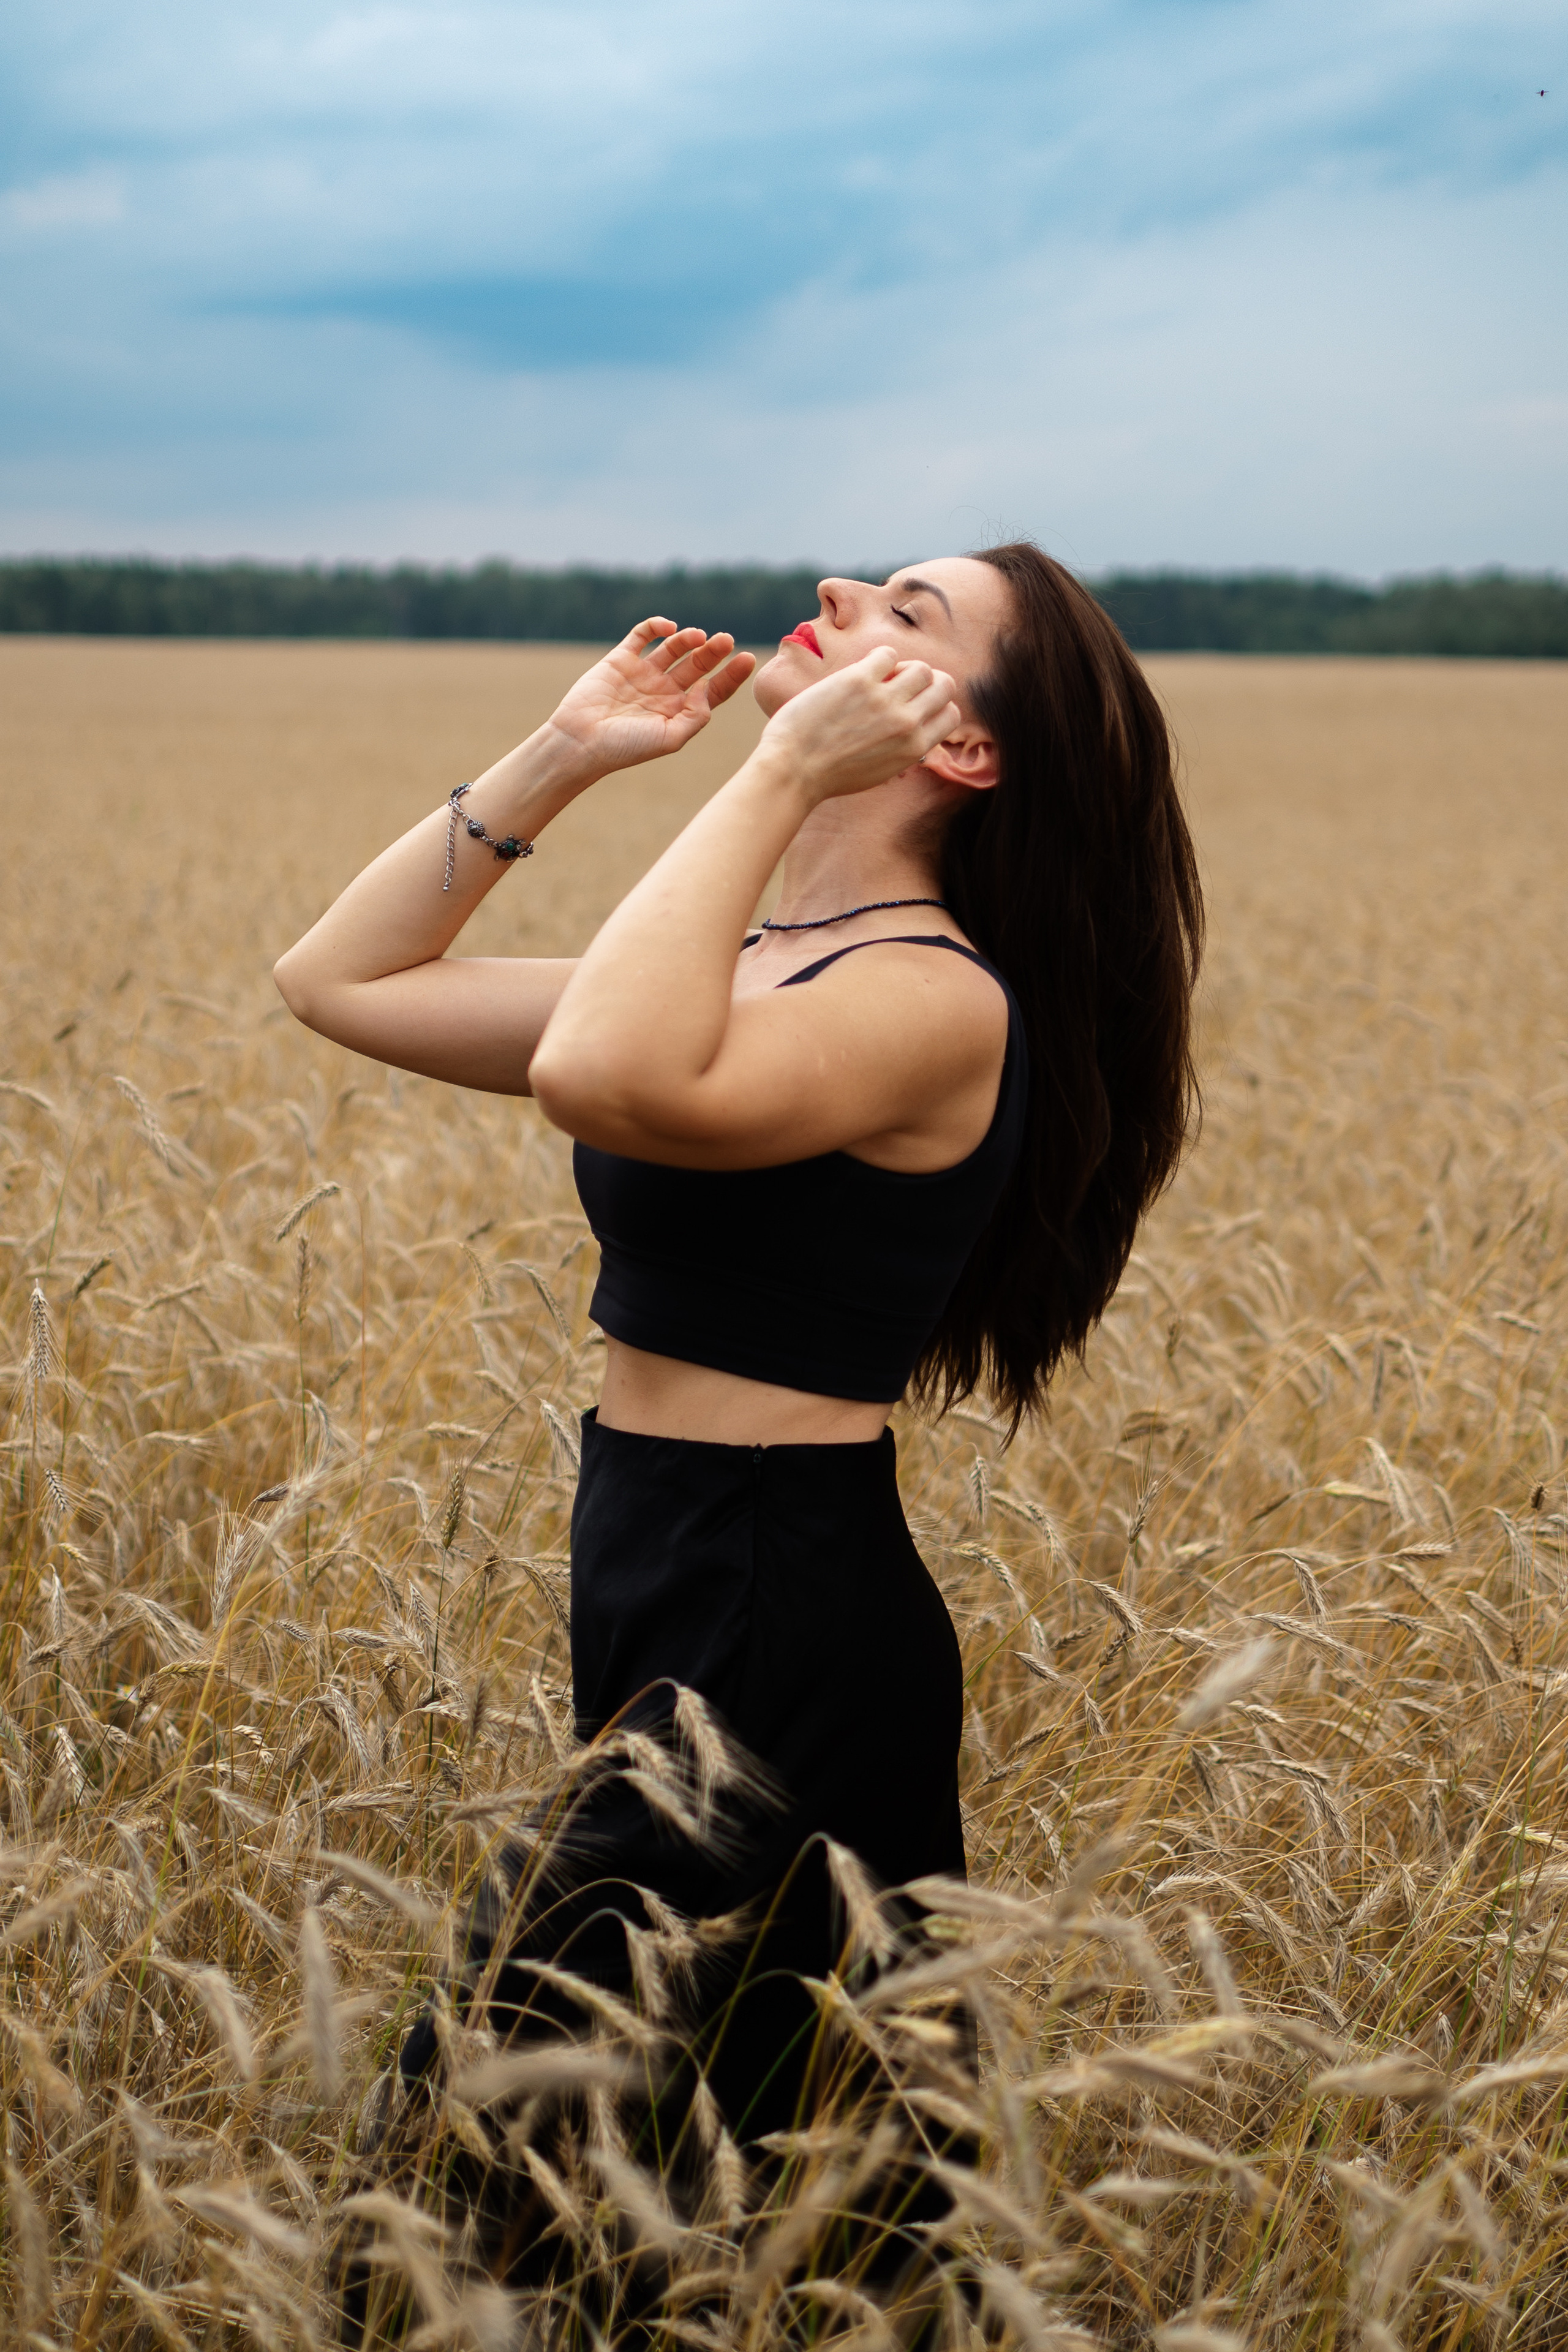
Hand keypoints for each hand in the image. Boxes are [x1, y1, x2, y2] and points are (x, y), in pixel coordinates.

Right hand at [544, 618, 755, 775]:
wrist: (581, 741)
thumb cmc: (625, 748)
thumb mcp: (670, 739)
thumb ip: (696, 716)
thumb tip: (707, 686)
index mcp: (679, 711)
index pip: (714, 689)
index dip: (732, 674)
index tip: (747, 659)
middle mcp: (664, 691)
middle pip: (698, 665)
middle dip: (714, 652)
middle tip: (726, 640)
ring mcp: (643, 673)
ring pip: (673, 648)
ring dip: (689, 639)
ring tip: (698, 636)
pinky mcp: (621, 659)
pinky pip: (642, 635)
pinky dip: (657, 626)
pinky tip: (670, 628)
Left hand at [757, 647, 960, 802]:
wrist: (793, 770)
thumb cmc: (831, 774)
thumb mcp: (881, 770)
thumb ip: (904, 748)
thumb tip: (917, 724)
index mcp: (915, 748)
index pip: (951, 714)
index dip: (936, 705)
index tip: (916, 704)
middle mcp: (907, 723)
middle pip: (944, 685)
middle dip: (927, 682)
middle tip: (901, 687)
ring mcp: (885, 700)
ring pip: (920, 667)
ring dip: (903, 669)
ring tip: (880, 679)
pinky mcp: (859, 680)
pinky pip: (887, 654)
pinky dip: (878, 659)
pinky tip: (861, 673)